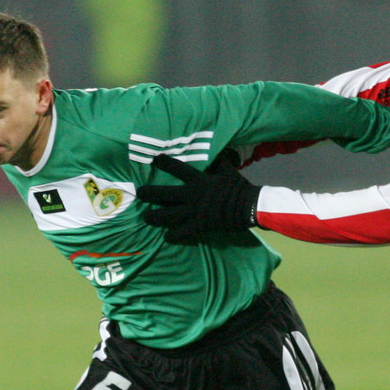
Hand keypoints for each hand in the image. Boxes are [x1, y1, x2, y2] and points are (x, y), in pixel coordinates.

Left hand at [138, 152, 260, 241]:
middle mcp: (192, 195)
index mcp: (199, 180)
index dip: (164, 163)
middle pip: (163, 194)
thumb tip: (218, 152)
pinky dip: (173, 236)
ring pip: (167, 215)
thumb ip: (219, 163)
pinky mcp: (200, 225)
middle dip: (149, 193)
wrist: (250, 206)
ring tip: (146, 217)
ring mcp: (194, 211)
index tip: (154, 160)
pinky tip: (166, 237)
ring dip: (154, 217)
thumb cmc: (239, 187)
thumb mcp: (228, 171)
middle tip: (140, 193)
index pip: (177, 168)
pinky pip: (182, 232)